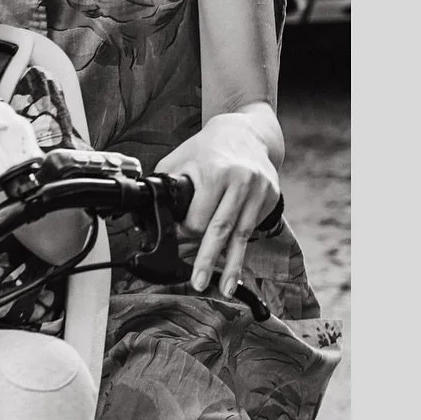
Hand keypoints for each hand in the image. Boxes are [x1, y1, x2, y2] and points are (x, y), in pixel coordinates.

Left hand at [157, 113, 280, 297]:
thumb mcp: (180, 160)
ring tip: (224, 288)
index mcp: (217, 173)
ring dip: (231, 265)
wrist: (246, 131)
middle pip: (221, 231)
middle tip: (198, 283)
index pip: (198, 218)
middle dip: (207, 260)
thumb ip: (165, 187)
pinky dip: (240, 245)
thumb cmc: (207, 148)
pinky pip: (252, 227)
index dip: (185, 233)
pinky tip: (233, 263)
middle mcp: (242, 182)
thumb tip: (148, 216)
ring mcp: (260, 190)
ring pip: (241, 235)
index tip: (177, 239)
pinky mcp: (272, 197)